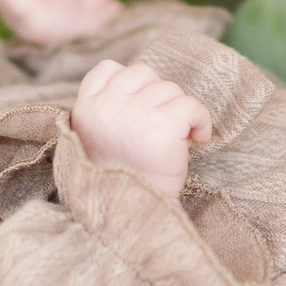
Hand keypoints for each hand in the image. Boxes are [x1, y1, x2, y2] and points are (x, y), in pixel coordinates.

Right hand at [70, 59, 211, 198]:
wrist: (132, 217)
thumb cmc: (120, 182)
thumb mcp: (98, 140)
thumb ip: (109, 110)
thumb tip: (144, 86)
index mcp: (84, 109)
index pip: (108, 69)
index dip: (131, 84)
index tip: (141, 109)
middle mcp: (106, 106)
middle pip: (144, 74)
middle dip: (157, 98)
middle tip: (160, 128)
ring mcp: (134, 113)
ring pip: (169, 89)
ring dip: (178, 112)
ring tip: (175, 139)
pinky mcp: (163, 126)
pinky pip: (191, 105)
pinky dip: (201, 121)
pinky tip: (198, 139)